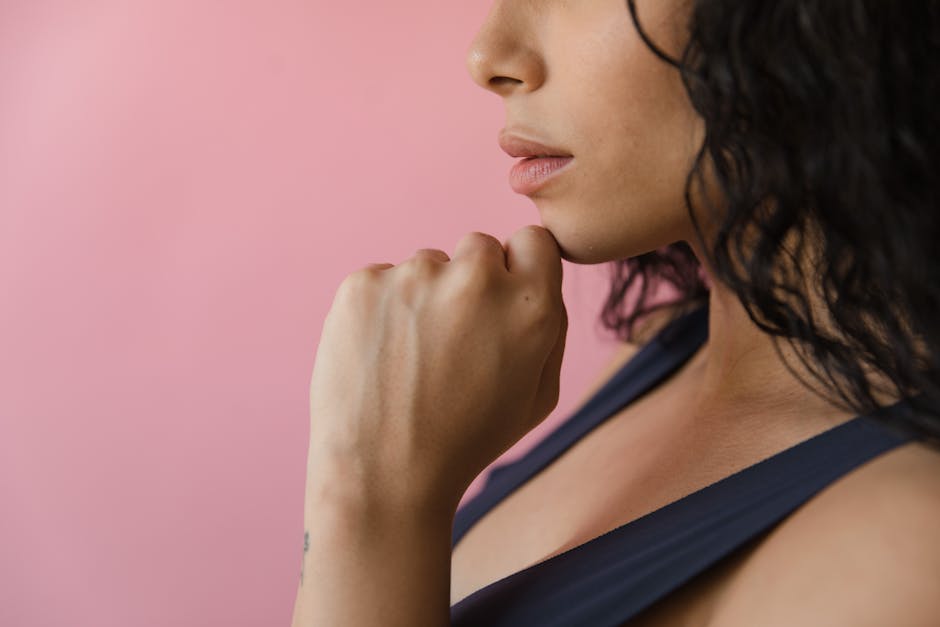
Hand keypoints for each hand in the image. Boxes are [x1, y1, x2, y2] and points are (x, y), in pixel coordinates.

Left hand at [306, 225, 567, 512]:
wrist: (384, 474)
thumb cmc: (467, 440)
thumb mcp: (539, 395)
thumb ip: (548, 325)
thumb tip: (536, 275)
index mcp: (530, 306)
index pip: (533, 239)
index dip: (517, 269)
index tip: (500, 300)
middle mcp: (476, 279)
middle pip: (479, 247)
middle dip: (471, 281)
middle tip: (452, 339)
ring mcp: (414, 276)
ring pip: (427, 265)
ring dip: (424, 296)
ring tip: (411, 359)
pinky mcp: (363, 284)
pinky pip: (382, 279)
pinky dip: (381, 308)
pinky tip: (381, 356)